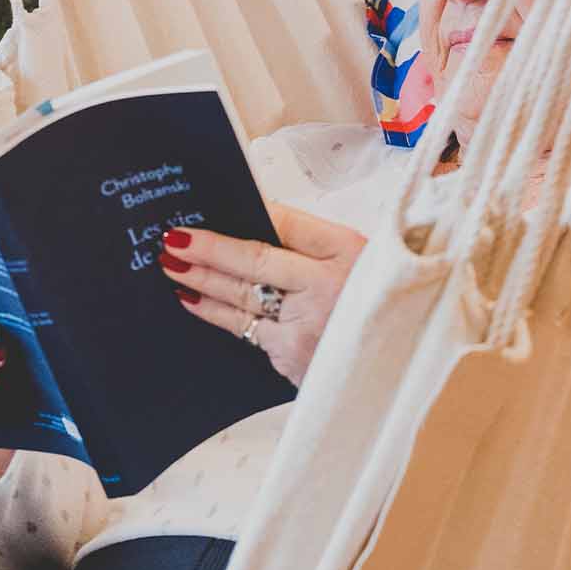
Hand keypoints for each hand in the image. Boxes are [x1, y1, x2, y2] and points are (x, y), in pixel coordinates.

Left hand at [161, 205, 366, 385]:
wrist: (398, 366)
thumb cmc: (378, 306)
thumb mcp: (360, 261)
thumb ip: (313, 241)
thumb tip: (260, 216)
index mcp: (348, 252)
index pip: (288, 223)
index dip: (249, 211)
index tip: (218, 203)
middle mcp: (326, 286)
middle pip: (255, 260)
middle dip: (209, 249)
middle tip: (173, 238)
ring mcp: (307, 325)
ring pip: (241, 297)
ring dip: (202, 280)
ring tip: (173, 265)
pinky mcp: (292, 356)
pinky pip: (246, 330)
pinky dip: (217, 314)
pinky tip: (194, 301)